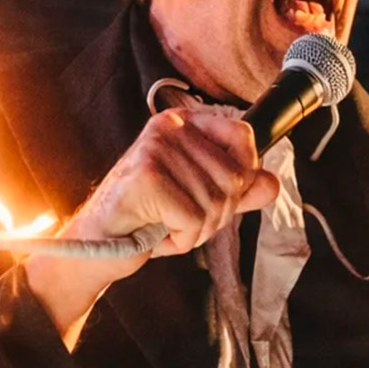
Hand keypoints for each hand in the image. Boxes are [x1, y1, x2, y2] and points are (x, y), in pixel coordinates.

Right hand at [27, 109, 278, 332]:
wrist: (97, 245)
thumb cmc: (149, 219)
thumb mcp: (202, 200)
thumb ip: (239, 191)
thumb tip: (271, 184)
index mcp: (184, 122)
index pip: (243, 137)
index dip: (243, 176)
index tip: (214, 196)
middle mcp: (169, 127)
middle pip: (236, 178)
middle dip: (216, 214)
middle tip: (182, 221)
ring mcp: (156, 148)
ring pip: (217, 202)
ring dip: (197, 231)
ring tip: (166, 227)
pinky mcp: (145, 177)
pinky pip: (193, 219)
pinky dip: (181, 241)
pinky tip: (157, 235)